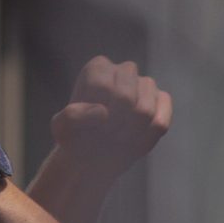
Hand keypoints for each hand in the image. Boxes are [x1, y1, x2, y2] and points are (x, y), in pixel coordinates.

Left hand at [50, 56, 171, 180]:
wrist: (92, 153)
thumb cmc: (75, 136)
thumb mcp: (62, 128)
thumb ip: (72, 117)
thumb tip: (103, 112)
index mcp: (97, 68)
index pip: (102, 87)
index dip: (95, 114)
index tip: (88, 128)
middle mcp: (124, 70)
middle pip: (125, 98)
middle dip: (113, 125)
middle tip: (104, 138)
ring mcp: (145, 84)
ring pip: (144, 111)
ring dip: (127, 135)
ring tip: (115, 140)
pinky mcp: (162, 101)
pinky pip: (160, 122)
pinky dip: (145, 139)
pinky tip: (133, 142)